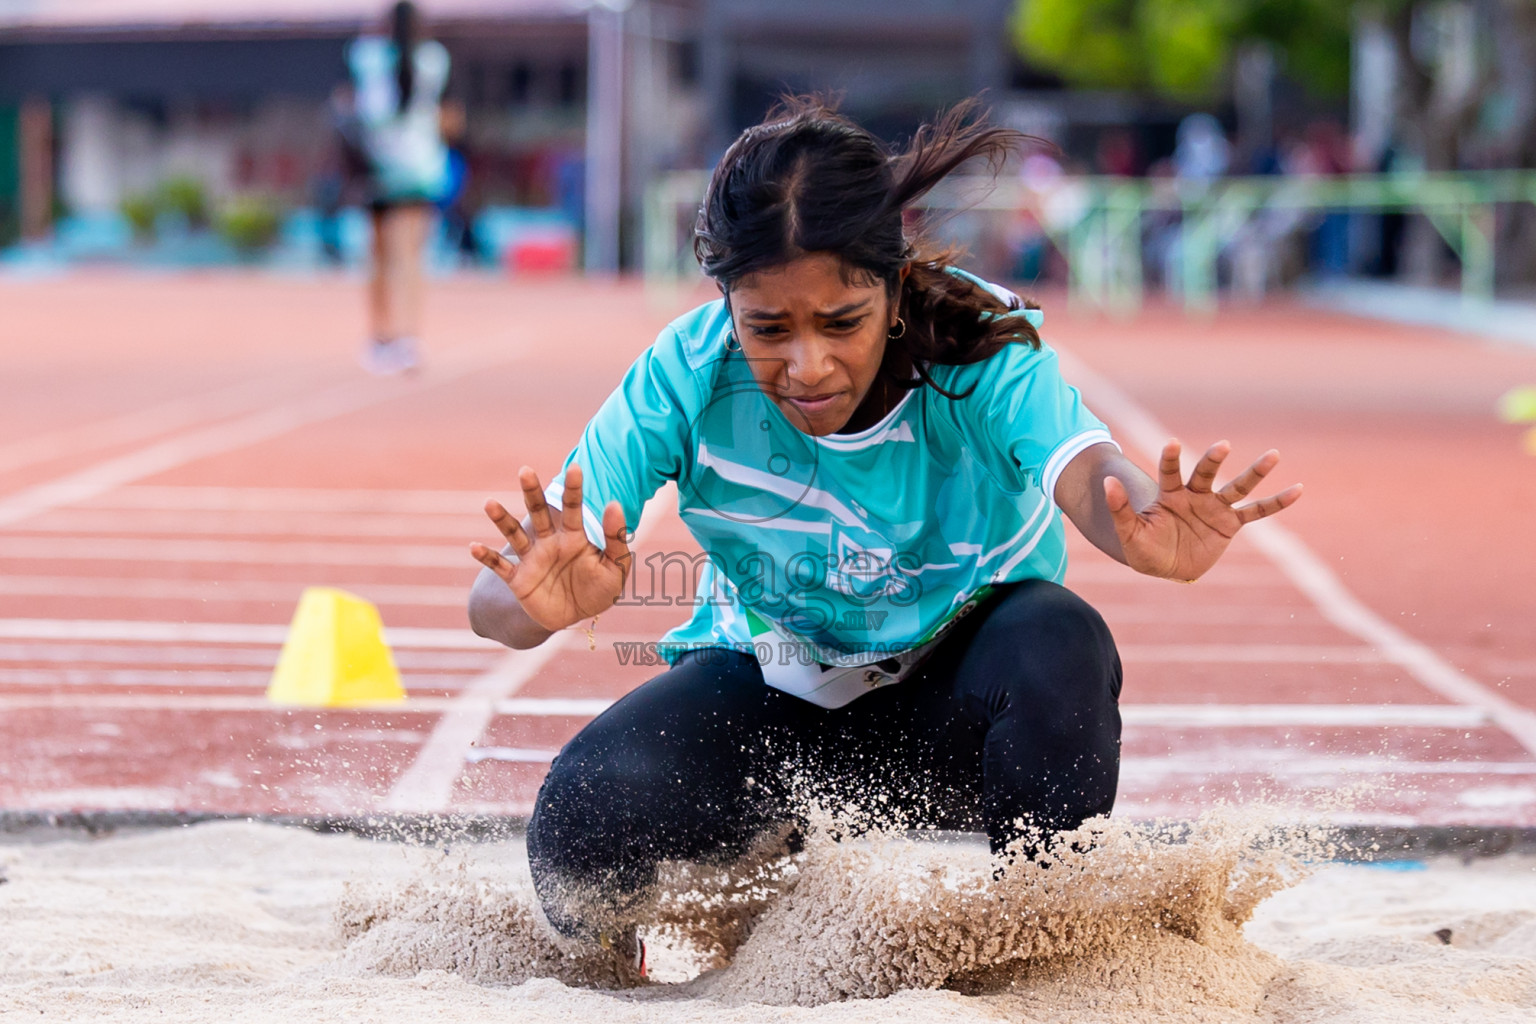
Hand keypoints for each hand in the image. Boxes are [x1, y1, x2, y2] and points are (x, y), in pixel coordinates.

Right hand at [469, 464, 631, 631]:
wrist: (577, 618)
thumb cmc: (599, 590)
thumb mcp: (615, 568)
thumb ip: (616, 538)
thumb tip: (615, 504)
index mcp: (574, 538)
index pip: (573, 509)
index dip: (574, 489)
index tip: (575, 467)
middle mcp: (550, 543)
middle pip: (538, 513)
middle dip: (532, 493)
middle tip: (525, 471)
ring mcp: (532, 560)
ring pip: (514, 535)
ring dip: (502, 520)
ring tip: (490, 503)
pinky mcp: (519, 580)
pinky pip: (500, 567)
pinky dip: (487, 558)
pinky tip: (474, 547)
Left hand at [1103, 439, 1301, 581]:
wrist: (1165, 566)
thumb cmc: (1144, 548)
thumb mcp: (1128, 532)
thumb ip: (1119, 508)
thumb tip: (1107, 482)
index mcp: (1169, 495)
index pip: (1170, 472)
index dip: (1171, 459)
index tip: (1171, 443)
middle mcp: (1195, 495)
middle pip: (1206, 473)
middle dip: (1214, 460)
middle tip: (1223, 445)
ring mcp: (1215, 508)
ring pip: (1237, 487)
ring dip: (1255, 472)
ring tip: (1273, 455)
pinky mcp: (1230, 524)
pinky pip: (1256, 513)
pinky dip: (1276, 503)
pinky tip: (1297, 490)